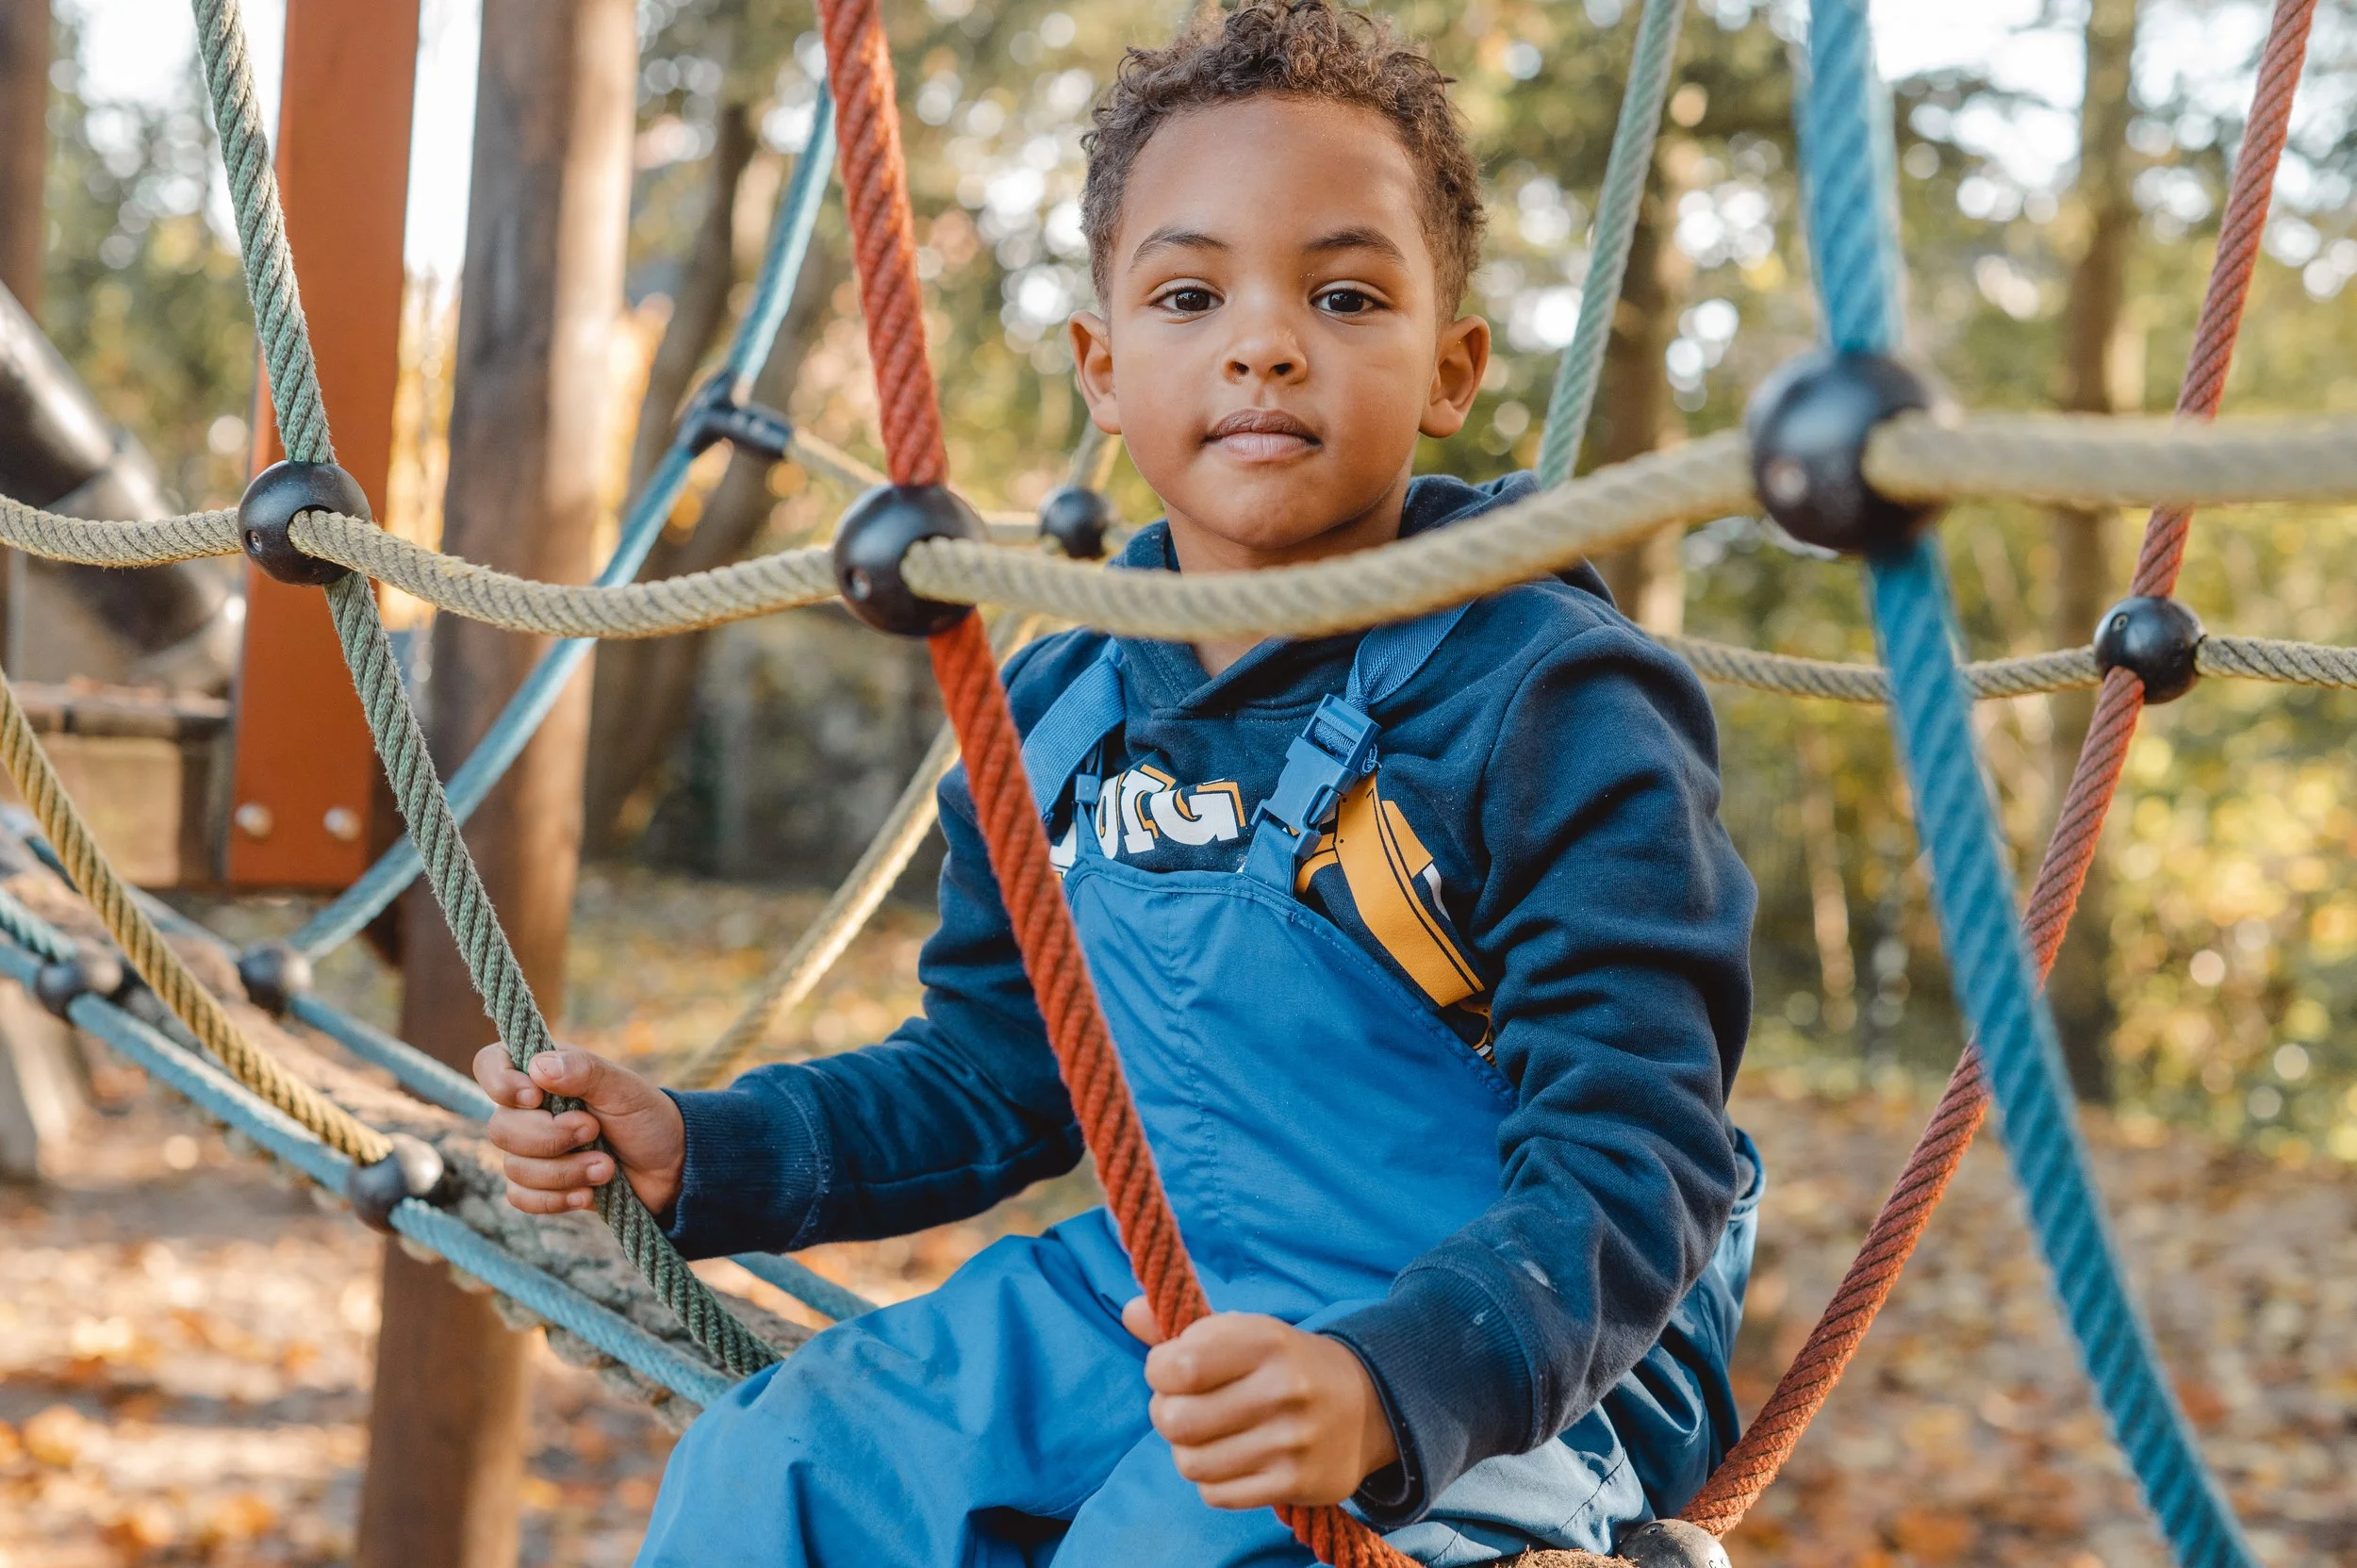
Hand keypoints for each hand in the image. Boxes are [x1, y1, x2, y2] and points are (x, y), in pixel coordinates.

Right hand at [473, 1045, 684, 1217]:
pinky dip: (555, 1199)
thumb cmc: (647, 1118)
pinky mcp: (538, 1186)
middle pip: (499, 1127)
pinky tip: (587, 1194)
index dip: (500, 1083)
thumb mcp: (624, 1089)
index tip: (535, 1098)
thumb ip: (584, 1071)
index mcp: (544, 1073)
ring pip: (513, 1167)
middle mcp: (529, 1110)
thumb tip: (538, 1066)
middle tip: (594, 1131)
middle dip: (550, 1138)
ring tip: (606, 1167)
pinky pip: (519, 1198)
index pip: (490, 1063)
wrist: (670, 1168)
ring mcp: (530, 1150)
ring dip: (564, 1172)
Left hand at [1122, 1298, 1398, 1510]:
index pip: (1177, 1365)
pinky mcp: (1296, 1483)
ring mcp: (1291, 1441)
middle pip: (1175, 1421)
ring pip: (1190, 1463)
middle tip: (1185, 1406)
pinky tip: (1233, 1458)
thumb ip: (1184, 1325)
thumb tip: (1130, 1311)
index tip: (1170, 1370)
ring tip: (1208, 1435)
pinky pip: (1217, 1494)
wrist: (1366, 1403)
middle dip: (1166, 1414)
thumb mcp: (1243, 1331)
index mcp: (1265, 1341)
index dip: (1158, 1370)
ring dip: (1188, 1451)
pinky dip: (1213, 1480)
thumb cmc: (1284, 1362)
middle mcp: (1281, 1390)